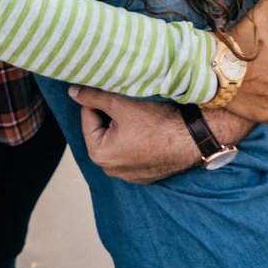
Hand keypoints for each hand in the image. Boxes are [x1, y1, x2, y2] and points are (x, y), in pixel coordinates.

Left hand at [68, 87, 256, 182]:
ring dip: (124, 127)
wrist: (195, 138)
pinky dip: (138, 141)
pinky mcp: (146, 175)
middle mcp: (111, 170)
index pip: (88, 116)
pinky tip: (151, 131)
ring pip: (118, 141)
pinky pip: (133, 152)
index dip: (101, 101)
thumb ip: (92, 97)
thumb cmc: (157, 122)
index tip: (118, 96)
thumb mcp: (120, 104)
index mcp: (99, 155)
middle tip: (130, 106)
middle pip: (102, 130)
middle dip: (111, 116)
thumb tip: (73, 92)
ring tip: (142, 118)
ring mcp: (130, 175)